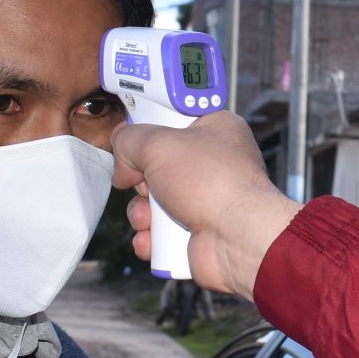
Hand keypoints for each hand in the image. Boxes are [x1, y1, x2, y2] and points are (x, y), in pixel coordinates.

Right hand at [112, 112, 302, 298]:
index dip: (150, 127)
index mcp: (215, 130)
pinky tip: (151, 239)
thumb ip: (131, 139)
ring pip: (154, 201)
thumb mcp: (159, 144)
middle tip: (142, 181)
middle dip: (140, 179)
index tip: (132, 134)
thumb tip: (121, 152)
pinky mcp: (198, 231)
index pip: (175, 118)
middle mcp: (213, 163)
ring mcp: (206, 199)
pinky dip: (150, 237)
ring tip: (148, 217)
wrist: (238, 239)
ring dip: (141, 212)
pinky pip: (161, 232)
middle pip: (157, 164)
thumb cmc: (212, 183)